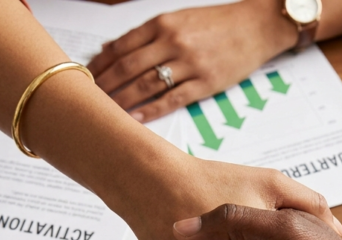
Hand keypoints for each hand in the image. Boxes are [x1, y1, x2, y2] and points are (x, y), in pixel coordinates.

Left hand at [87, 0, 295, 121]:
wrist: (257, 27)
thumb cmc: (217, 24)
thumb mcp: (178, 19)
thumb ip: (145, 34)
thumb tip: (110, 48)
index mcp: (163, 23)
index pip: (121, 45)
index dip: (100, 63)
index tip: (84, 77)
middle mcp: (173, 41)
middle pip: (128, 66)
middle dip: (105, 84)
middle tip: (88, 100)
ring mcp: (190, 63)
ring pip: (146, 84)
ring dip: (123, 100)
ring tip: (106, 112)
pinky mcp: (206, 83)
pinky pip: (172, 99)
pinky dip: (151, 110)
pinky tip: (136, 119)